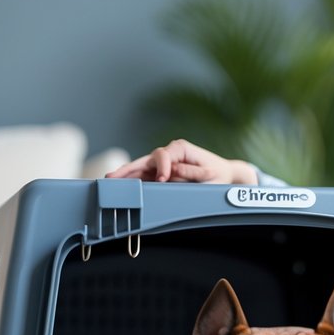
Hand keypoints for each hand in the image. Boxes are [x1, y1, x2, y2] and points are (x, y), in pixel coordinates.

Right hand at [105, 139, 257, 184]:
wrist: (224, 176)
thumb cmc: (217, 176)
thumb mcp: (209, 176)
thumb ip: (191, 173)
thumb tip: (173, 171)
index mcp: (180, 149)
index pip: (163, 155)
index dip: (162, 166)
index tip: (164, 178)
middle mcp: (169, 153)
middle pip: (146, 160)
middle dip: (129, 169)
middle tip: (113, 177)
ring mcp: (163, 164)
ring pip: (141, 168)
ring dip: (126, 175)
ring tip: (109, 181)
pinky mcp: (161, 174)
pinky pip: (145, 176)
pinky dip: (132, 181)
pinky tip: (119, 185)